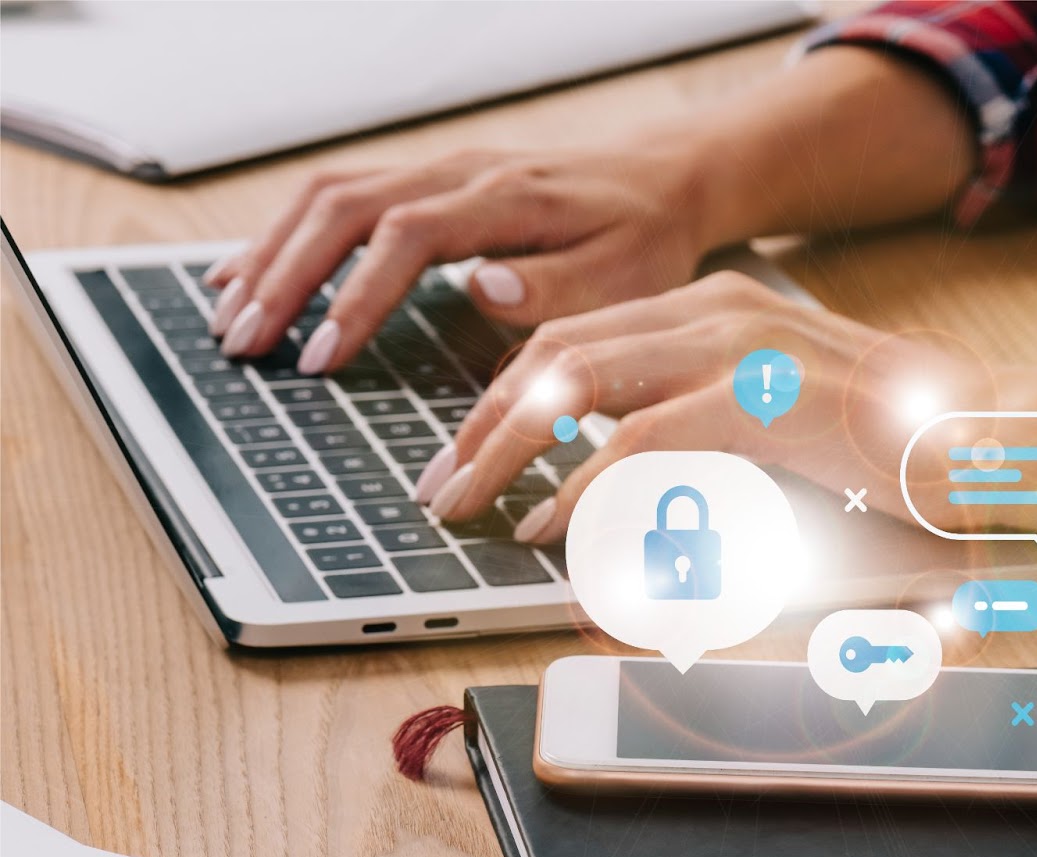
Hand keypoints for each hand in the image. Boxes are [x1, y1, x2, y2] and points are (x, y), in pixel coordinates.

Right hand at [204, 144, 713, 373]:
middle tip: (245, 344)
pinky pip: (339, 196)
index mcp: (505, 198)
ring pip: (328, 196)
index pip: (407, 235)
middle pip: (344, 207)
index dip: (357, 295)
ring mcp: (437, 170)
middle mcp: (459, 173)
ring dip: (272, 255)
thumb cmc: (645, 240)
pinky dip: (287, 235)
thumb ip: (556, 286)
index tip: (321, 357)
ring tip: (229, 319)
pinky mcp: (427, 181)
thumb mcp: (626, 273)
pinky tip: (248, 275)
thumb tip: (477, 288)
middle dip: (286, 276)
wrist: (659, 182)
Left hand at [415, 271, 999, 540]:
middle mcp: (720, 311)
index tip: (470, 449)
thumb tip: (623, 504)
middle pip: (558, 348)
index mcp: (719, 309)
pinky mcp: (766, 401)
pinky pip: (642, 441)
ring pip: (579, 380)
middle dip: (482, 418)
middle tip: (444, 485)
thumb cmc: (898, 443)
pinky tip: (553, 524)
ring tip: (469, 505)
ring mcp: (742, 349)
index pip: (580, 334)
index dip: (507, 391)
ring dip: (508, 446)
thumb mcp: (780, 428)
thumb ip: (701, 445)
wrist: (1001, 434)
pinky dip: (584, 486)